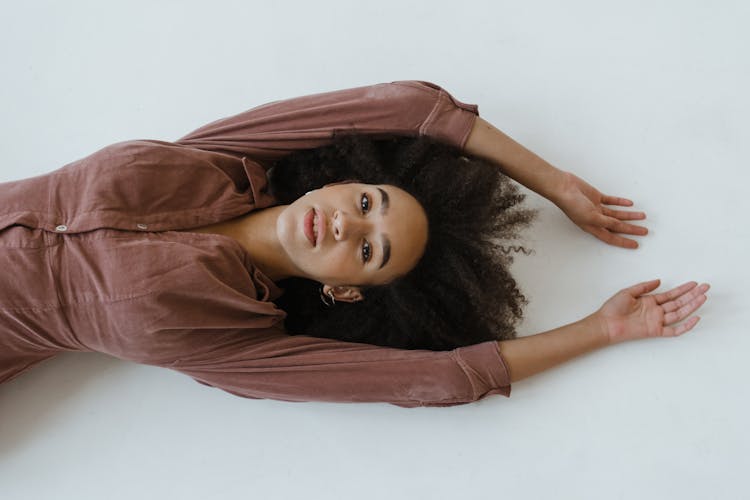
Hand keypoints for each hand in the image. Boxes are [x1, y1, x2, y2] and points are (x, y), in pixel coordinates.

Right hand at [553, 172, 647, 248]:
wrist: (563, 187)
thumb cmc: (572, 204)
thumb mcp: (592, 216)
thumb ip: (607, 221)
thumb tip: (619, 225)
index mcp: (592, 227)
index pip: (611, 237)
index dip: (624, 242)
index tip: (635, 245)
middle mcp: (595, 219)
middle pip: (617, 226)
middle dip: (631, 229)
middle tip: (644, 231)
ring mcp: (596, 208)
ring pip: (617, 214)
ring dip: (629, 215)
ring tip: (642, 216)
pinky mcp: (596, 197)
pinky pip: (612, 201)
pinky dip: (621, 203)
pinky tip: (629, 203)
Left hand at [594, 279, 709, 344]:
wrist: (605, 323)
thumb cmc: (613, 308)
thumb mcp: (628, 292)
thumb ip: (644, 286)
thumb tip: (659, 280)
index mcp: (650, 302)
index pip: (671, 294)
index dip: (683, 289)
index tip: (694, 283)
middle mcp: (656, 311)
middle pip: (678, 302)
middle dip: (692, 295)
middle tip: (706, 288)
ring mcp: (657, 321)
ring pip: (679, 313)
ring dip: (692, 306)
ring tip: (703, 297)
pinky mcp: (655, 331)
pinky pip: (674, 330)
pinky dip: (685, 325)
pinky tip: (695, 318)